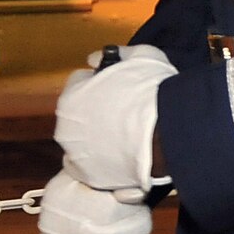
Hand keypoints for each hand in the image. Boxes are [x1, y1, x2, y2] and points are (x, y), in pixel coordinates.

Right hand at [38, 167, 151, 233]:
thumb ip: (120, 179)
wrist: (67, 187)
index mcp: (64, 197)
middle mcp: (55, 226)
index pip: (108, 214)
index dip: (135, 212)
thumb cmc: (91, 175)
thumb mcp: (102, 168)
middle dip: (137, 233)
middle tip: (144, 222)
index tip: (143, 203)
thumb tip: (137, 195)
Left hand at [54, 45, 175, 199]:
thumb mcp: (142, 57)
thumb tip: (94, 58)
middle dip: (96, 114)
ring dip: (99, 140)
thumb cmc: (153, 92)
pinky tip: (124, 159)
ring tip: (127, 139)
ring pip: (84, 145)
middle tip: (124, 113)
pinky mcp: (91, 178)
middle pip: (79, 117)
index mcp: (72, 96)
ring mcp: (76, 155)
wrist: (167, 131)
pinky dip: (104, 165)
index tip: (116, 87)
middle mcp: (66, 127)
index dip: (99, 83)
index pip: (79, 83)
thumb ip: (117, 55)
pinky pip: (93, 170)